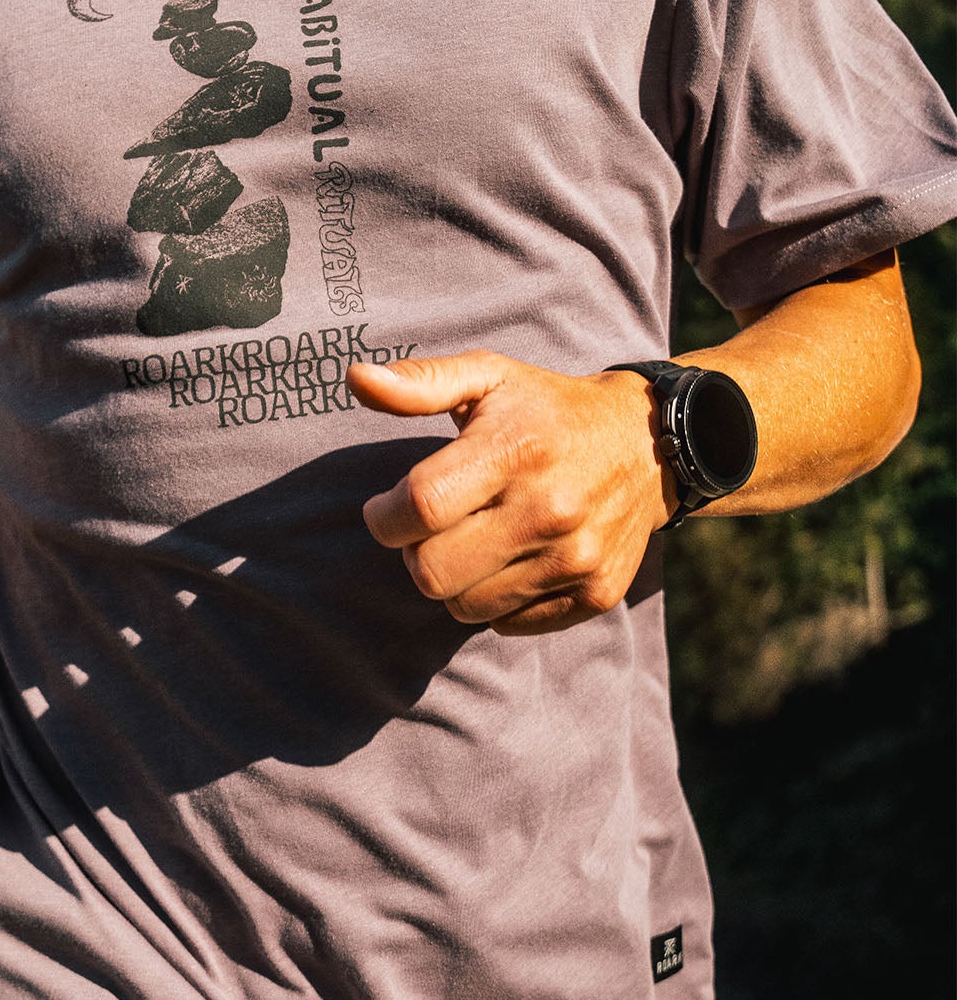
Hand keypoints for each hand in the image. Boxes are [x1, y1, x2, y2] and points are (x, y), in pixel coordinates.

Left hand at [348, 351, 674, 635]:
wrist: (645, 444)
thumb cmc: (545, 408)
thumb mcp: (486, 377)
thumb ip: (419, 382)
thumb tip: (354, 378)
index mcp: (514, 450)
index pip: (421, 506)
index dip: (384, 515)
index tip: (385, 506)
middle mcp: (549, 509)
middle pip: (432, 571)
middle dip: (412, 551)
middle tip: (427, 525)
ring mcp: (576, 558)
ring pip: (464, 605)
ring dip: (451, 577)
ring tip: (469, 536)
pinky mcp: (596, 594)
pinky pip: (507, 623)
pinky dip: (493, 598)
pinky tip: (507, 557)